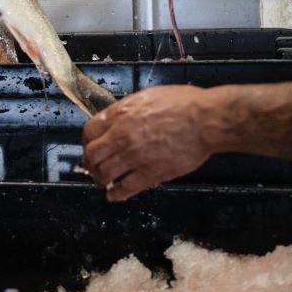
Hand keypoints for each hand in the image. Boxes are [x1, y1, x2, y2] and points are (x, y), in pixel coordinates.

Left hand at [81, 85, 212, 201]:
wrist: (205, 120)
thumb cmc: (184, 104)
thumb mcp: (148, 96)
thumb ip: (128, 109)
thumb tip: (118, 117)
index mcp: (121, 114)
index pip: (89, 131)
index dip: (87, 141)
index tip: (90, 146)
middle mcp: (122, 136)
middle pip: (91, 155)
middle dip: (89, 163)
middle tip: (92, 167)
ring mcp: (134, 156)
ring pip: (103, 173)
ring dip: (100, 179)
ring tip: (102, 182)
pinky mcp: (150, 173)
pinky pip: (124, 189)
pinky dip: (115, 194)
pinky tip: (114, 195)